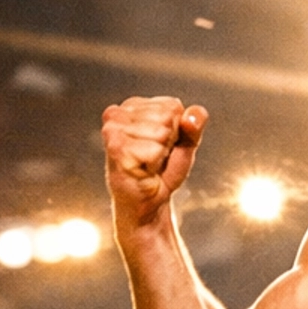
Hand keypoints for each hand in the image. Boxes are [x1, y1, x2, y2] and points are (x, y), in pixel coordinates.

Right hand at [103, 96, 208, 234]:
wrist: (148, 203)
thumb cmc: (162, 171)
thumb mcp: (184, 145)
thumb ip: (194, 125)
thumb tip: (194, 115)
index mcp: (134, 105)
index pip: (173, 106)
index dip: (176, 131)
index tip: (161, 146)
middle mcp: (118, 113)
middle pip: (167, 117)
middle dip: (168, 142)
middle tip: (153, 157)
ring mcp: (114, 129)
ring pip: (161, 133)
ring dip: (160, 155)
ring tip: (147, 164)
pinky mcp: (115, 147)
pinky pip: (154, 150)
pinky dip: (154, 165)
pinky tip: (142, 171)